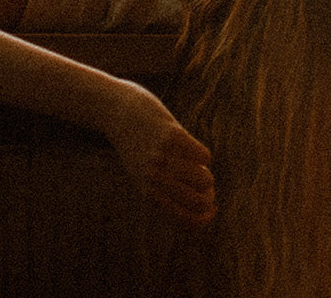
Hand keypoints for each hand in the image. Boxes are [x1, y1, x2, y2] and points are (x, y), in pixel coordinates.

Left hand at [106, 83, 216, 226]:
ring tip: (199, 164)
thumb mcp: (142, 172)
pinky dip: (204, 155)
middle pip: (199, 201)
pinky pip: (203, 156)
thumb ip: (165, 189)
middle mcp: (155, 178)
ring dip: (207, 174)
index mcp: (148, 192)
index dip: (205, 218)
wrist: (118, 111)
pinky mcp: (172, 136)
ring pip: (203, 179)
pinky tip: (193, 148)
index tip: (212, 208)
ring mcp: (163, 157)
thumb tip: (205, 200)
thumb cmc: (136, 143)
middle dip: (209, 194)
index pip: (185, 219)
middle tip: (205, 182)